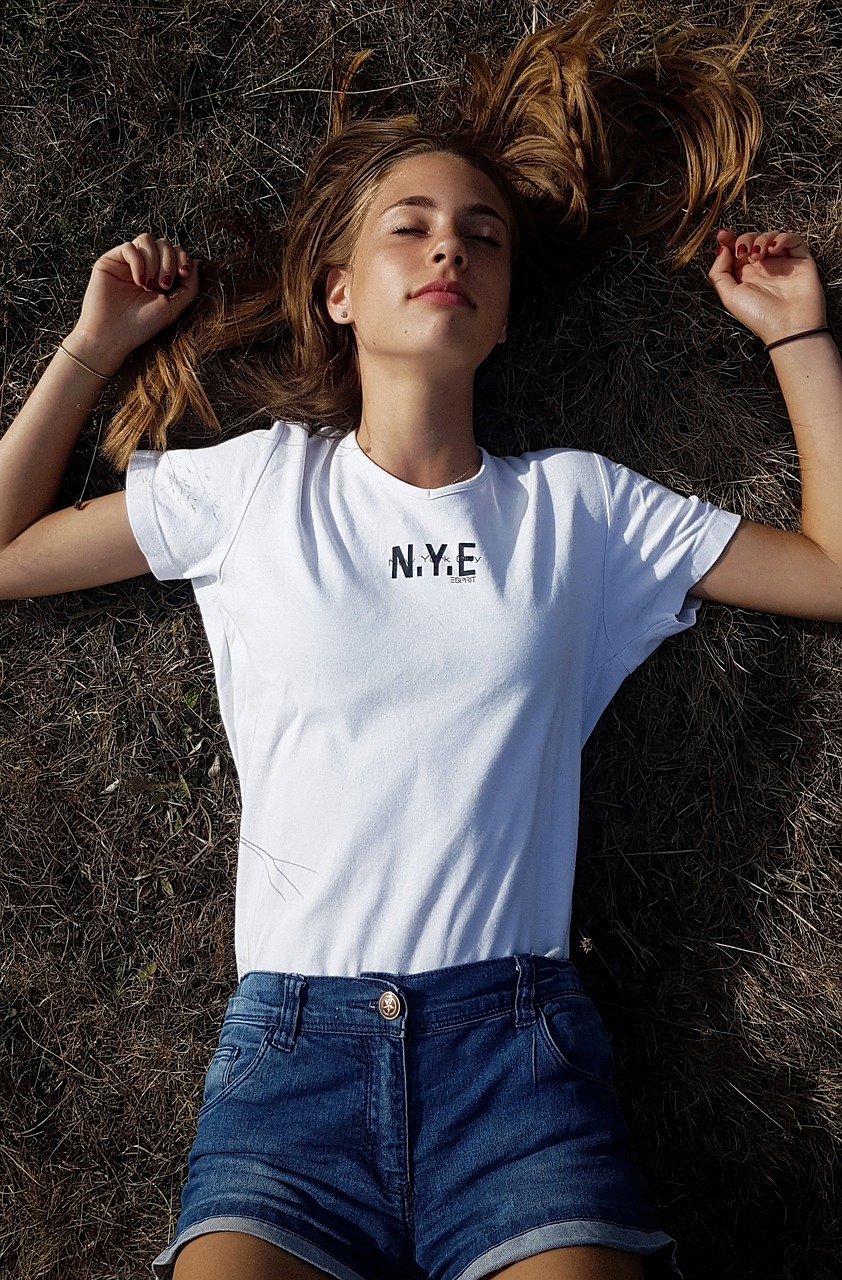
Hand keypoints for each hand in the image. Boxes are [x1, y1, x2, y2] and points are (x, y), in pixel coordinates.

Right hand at [68, 233, 199, 372]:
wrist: (113, 335)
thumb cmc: (142, 325)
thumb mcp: (174, 307)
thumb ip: (190, 286)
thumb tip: (198, 262)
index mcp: (159, 275)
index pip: (175, 251)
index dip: (182, 257)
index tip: (184, 274)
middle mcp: (143, 266)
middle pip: (163, 242)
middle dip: (168, 261)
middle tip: (163, 285)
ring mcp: (126, 262)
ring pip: (147, 239)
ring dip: (154, 261)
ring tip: (148, 285)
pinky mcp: (110, 260)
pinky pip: (129, 247)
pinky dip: (138, 262)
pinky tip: (138, 281)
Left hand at [707, 229, 826, 346]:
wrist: (788, 327)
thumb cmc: (760, 317)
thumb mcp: (729, 296)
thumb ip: (719, 273)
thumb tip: (721, 250)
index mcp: (745, 276)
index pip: (736, 250)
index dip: (729, 239)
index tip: (722, 235)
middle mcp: (763, 268)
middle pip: (752, 239)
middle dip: (745, 239)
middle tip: (743, 251)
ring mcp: (782, 263)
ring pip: (771, 236)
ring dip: (761, 239)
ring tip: (758, 255)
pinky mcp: (800, 260)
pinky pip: (793, 239)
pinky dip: (782, 238)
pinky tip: (774, 248)